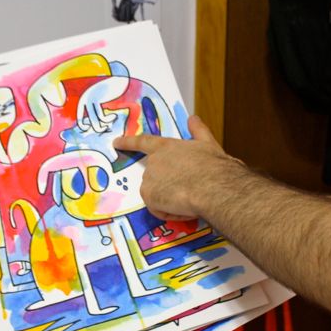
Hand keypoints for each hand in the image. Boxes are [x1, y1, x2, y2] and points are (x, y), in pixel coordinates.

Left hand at [113, 115, 243, 220]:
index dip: (129, 142)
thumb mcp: (207, 144)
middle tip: (189, 190)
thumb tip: (193, 118)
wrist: (214, 186)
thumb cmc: (214, 166)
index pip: (143, 142)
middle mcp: (154, 162)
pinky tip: (185, 208)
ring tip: (191, 199)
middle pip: (154, 176)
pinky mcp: (149, 197)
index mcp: (167, 146)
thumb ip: (198, 131)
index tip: (116, 143)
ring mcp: (149, 179)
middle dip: (168, 185)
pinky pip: (159, 209)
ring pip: (157, 195)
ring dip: (171, 200)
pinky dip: (171, 212)